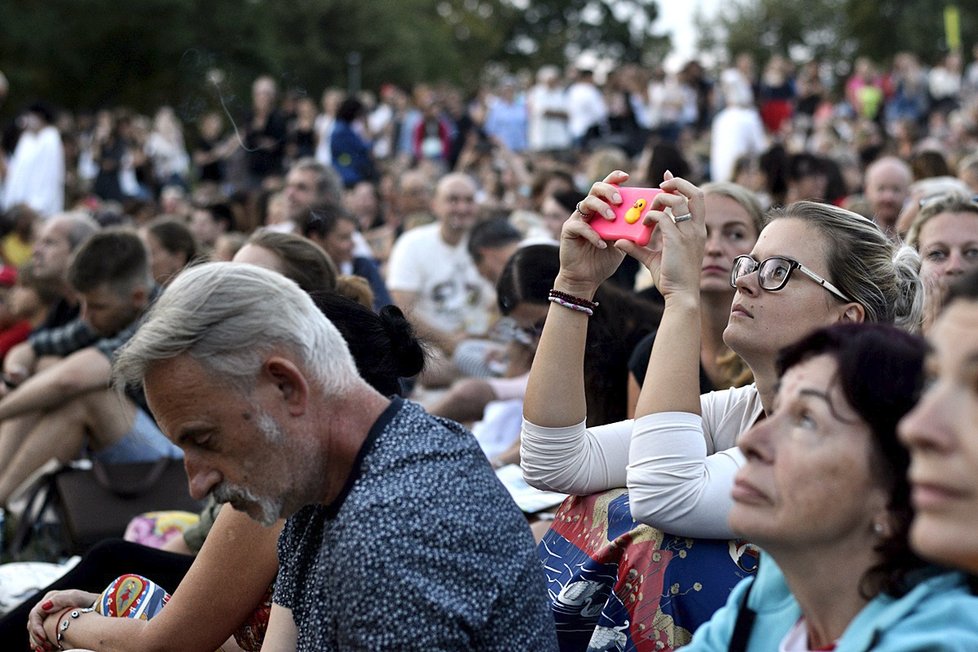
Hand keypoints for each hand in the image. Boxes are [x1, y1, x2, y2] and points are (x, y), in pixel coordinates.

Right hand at [28, 590, 97, 650]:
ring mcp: (49, 617)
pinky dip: (43, 644)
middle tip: (44, 647)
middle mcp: (47, 608)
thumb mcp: (76, 598)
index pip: (34, 615)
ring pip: (36, 632)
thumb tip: (44, 606)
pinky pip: (43, 637)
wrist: (98, 609)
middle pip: (33, 625)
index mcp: (50, 599)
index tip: (43, 638)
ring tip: (45, 650)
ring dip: (38, 642)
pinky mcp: (52, 626)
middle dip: (36, 637)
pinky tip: (47, 650)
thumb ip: (60, 599)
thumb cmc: (88, 601)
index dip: (36, 627)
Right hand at [555, 169, 629, 294]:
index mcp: (602, 208)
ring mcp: (577, 219)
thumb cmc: (605, 258)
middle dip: (609, 190)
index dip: (615, 177)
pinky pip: (581, 226)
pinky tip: (603, 244)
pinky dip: (593, 234)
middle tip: (620, 200)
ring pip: (587, 202)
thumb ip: (630, 228)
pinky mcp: (568, 230)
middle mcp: (589, 210)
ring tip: (612, 219)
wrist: (587, 278)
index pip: (607, 186)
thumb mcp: (622, 241)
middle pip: (596, 188)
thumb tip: (648, 216)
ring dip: (602, 208)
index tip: (627, 176)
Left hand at [617, 171, 705, 301]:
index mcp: (697, 231)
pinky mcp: (676, 240)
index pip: (696, 199)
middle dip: (678, 183)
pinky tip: (643, 223)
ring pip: (677, 201)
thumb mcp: (654, 259)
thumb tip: (620, 240)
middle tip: (661, 184)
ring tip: (648, 208)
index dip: (682, 185)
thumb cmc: (671, 279)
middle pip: (696, 193)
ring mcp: (689, 234)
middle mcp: (697, 229)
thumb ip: (638, 247)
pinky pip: (662, 218)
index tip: (666, 178)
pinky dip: (651, 216)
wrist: (681, 295)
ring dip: (660, 199)